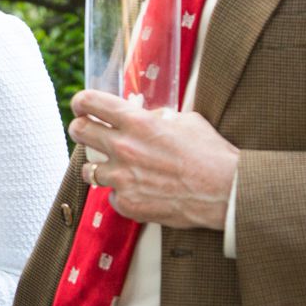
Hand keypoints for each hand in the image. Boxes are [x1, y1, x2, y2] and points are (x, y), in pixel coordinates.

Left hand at [69, 89, 238, 228]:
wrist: (226, 192)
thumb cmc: (211, 154)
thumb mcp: (186, 121)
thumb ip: (159, 118)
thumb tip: (148, 117)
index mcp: (137, 122)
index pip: (90, 102)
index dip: (81, 102)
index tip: (80, 105)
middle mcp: (123, 147)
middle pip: (79, 132)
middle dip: (80, 129)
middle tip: (86, 131)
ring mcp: (122, 178)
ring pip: (88, 170)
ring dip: (99, 167)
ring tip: (113, 167)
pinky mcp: (127, 203)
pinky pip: (112, 196)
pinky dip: (122, 193)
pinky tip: (138, 191)